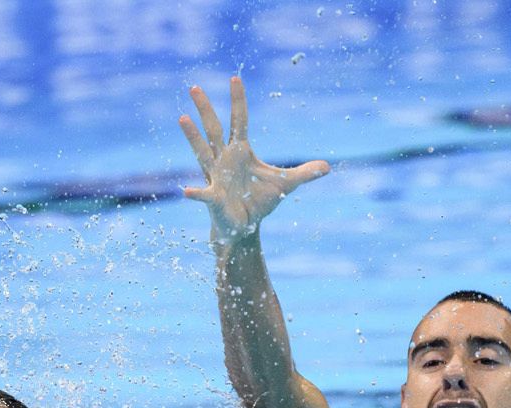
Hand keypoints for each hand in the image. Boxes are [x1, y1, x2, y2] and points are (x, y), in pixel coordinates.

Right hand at [178, 76, 329, 243]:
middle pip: (213, 129)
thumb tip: (327, 167)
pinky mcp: (213, 198)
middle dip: (205, 109)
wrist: (242, 226)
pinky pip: (204, 194)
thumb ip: (304, 174)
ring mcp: (215, 177)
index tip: (235, 78)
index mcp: (240, 151)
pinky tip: (186, 191)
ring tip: (182, 117)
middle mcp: (224, 159)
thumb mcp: (285, 185)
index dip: (238, 101)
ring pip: (202, 152)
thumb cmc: (258, 201)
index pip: (239, 121)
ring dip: (193, 136)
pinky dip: (196, 193)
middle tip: (194, 87)